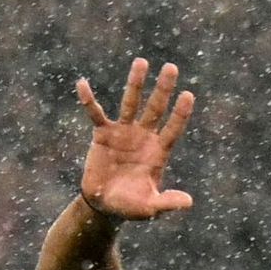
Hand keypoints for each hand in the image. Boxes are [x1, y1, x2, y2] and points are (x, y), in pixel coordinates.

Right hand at [75, 60, 197, 221]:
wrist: (103, 206)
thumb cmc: (130, 206)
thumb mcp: (149, 207)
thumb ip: (167, 202)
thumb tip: (188, 202)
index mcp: (158, 152)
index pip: (172, 129)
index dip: (180, 114)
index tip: (187, 95)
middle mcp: (143, 137)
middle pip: (155, 108)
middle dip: (163, 89)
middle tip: (171, 68)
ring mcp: (123, 132)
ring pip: (131, 103)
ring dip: (135, 83)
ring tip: (141, 62)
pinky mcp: (103, 134)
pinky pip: (95, 114)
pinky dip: (89, 100)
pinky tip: (82, 84)